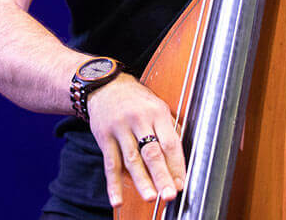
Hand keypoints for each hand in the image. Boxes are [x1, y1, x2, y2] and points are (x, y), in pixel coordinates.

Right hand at [87, 74, 185, 207]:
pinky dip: (113, 184)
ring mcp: (119, 128)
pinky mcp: (104, 136)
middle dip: (161, 175)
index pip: (169, 142)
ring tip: (150, 197)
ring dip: (141, 180)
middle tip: (169, 194)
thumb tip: (179, 162)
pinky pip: (110, 163)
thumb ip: (168, 130)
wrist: (105, 85)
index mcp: (156, 112)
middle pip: (151, 151)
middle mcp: (138, 119)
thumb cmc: (136, 100)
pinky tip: (117, 199)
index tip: (181, 184)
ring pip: (131, 159)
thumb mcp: (156, 106)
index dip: (176, 165)